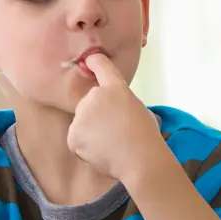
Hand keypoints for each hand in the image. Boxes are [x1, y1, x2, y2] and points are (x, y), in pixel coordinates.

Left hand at [67, 53, 164, 181]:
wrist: (140, 158)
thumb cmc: (146, 136)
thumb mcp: (138, 109)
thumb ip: (121, 104)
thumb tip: (113, 111)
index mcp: (116, 88)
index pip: (101, 66)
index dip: (95, 62)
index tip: (90, 60)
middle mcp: (95, 96)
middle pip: (89, 103)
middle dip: (96, 115)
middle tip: (114, 132)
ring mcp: (82, 115)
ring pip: (82, 123)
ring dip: (90, 133)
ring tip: (110, 145)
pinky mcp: (73, 134)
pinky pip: (76, 140)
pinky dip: (85, 148)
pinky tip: (101, 152)